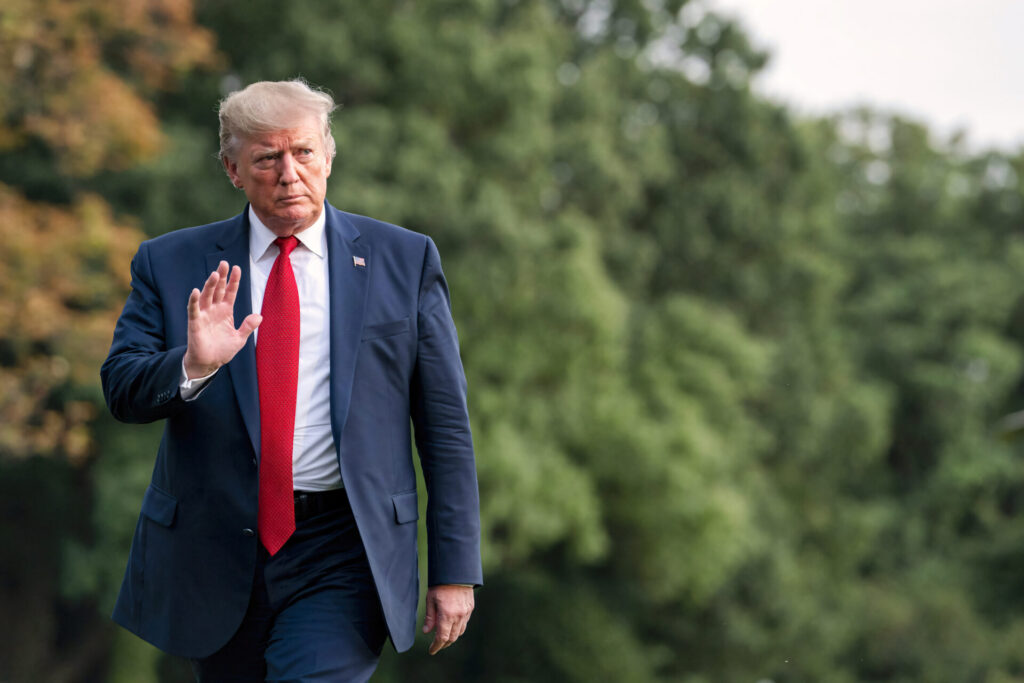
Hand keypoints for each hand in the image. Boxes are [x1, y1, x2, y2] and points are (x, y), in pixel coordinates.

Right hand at [182, 261, 260, 377]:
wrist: (209, 363)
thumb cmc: (223, 350)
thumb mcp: (239, 338)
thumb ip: (248, 326)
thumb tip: (259, 316)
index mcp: (225, 311)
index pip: (230, 292)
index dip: (233, 281)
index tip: (237, 268)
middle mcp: (214, 310)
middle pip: (218, 290)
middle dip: (221, 277)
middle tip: (224, 264)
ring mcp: (204, 315)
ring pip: (207, 296)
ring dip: (210, 285)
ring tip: (215, 274)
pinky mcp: (195, 323)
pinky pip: (193, 309)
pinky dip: (194, 301)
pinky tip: (196, 291)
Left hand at [422, 584, 473, 654]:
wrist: (456, 572)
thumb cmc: (440, 584)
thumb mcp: (431, 600)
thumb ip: (430, 617)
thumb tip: (426, 631)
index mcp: (447, 615)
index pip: (442, 637)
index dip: (436, 646)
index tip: (432, 650)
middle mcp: (458, 616)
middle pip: (452, 637)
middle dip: (444, 644)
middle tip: (437, 646)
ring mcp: (466, 613)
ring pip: (460, 632)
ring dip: (451, 637)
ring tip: (444, 637)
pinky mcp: (470, 608)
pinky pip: (464, 623)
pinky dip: (458, 628)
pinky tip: (452, 626)